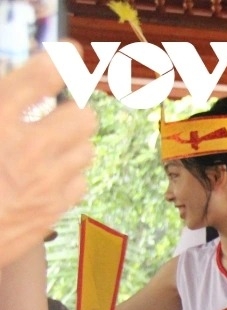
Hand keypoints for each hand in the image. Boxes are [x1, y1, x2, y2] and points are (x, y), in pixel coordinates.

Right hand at [0, 48, 96, 266]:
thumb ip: (5, 106)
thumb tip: (18, 95)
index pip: (39, 78)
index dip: (60, 61)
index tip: (70, 52)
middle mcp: (27, 148)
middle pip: (82, 116)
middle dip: (74, 111)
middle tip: (58, 112)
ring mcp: (46, 182)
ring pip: (86, 149)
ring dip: (73, 144)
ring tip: (49, 146)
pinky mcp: (53, 208)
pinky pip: (80, 181)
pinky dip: (69, 176)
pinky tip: (50, 176)